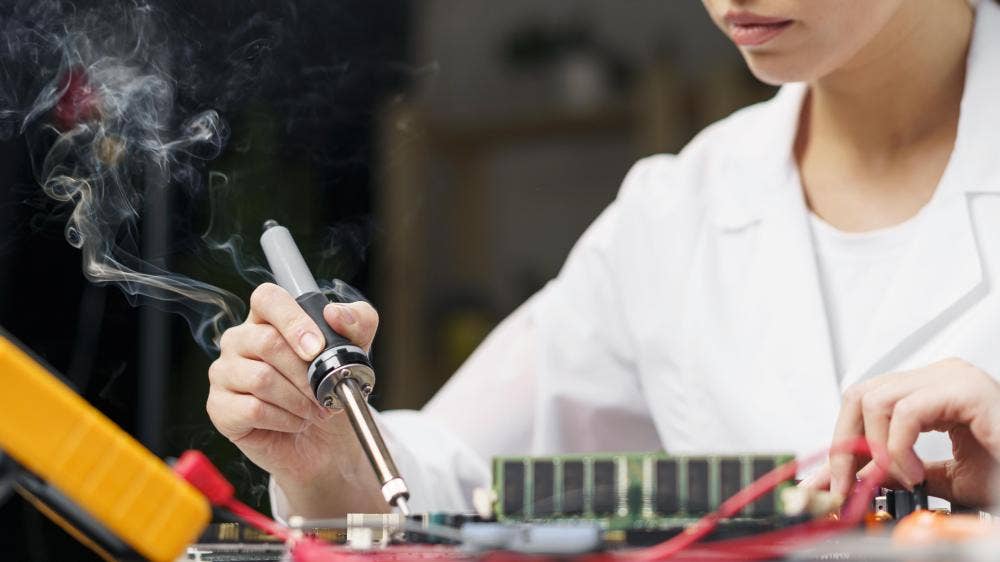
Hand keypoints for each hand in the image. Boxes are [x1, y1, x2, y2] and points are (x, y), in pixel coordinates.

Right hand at [206, 283, 378, 487]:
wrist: (328, 440)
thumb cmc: (332, 389)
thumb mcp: (357, 352)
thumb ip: (358, 322)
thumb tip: (335, 313)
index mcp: (268, 318)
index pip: (267, 298)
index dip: (293, 321)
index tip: (317, 349)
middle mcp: (240, 340)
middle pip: (267, 342)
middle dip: (306, 374)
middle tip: (325, 392)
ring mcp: (225, 373)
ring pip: (261, 379)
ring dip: (299, 400)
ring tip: (314, 409)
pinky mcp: (220, 408)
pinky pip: (252, 409)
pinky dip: (284, 419)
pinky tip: (295, 422)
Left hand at [826, 358, 999, 507]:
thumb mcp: (937, 476)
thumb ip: (893, 469)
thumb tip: (851, 475)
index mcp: (931, 391)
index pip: (864, 403)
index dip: (840, 442)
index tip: (828, 481)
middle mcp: (939, 377)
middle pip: (860, 394)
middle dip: (845, 444)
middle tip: (848, 484)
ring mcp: (953, 378)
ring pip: (874, 399)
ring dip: (876, 448)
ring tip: (902, 477)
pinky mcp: (967, 390)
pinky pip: (905, 411)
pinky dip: (897, 447)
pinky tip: (915, 472)